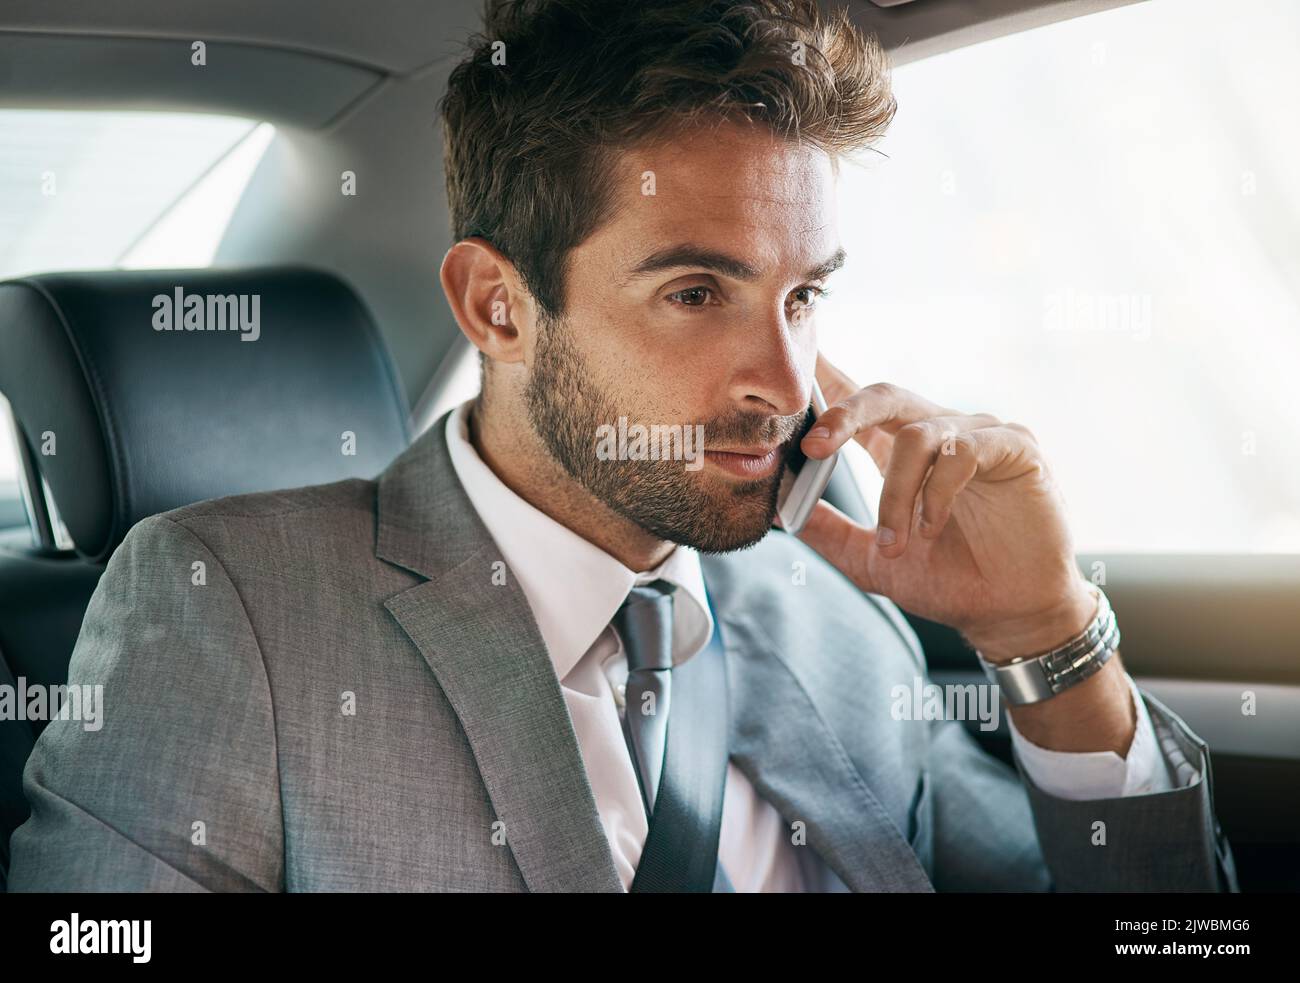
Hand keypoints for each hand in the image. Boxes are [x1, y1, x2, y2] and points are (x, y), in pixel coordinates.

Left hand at [793, 353, 1095, 661]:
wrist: (1007, 615)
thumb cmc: (947, 582)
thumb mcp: (869, 560)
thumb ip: (826, 531)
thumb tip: (774, 507)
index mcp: (901, 450)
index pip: (858, 400)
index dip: (826, 378)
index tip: (792, 365)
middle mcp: (939, 432)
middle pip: (884, 395)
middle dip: (843, 414)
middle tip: (812, 447)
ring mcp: (979, 435)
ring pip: (918, 435)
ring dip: (895, 493)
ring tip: (895, 542)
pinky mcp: (1016, 447)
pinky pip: (964, 451)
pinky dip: (937, 492)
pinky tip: (932, 528)